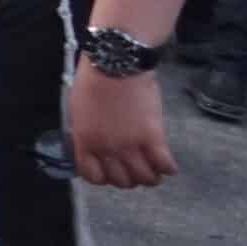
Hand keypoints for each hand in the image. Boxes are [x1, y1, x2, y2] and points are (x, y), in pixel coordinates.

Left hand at [67, 61, 178, 187]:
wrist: (115, 65)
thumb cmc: (93, 81)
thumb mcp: (79, 110)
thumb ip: (86, 133)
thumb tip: (93, 146)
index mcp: (85, 141)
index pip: (92, 175)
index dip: (103, 177)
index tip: (110, 172)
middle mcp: (107, 149)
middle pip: (121, 181)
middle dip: (128, 178)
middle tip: (134, 168)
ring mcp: (130, 145)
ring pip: (145, 178)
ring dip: (150, 176)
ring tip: (153, 167)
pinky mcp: (153, 138)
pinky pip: (164, 165)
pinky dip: (168, 167)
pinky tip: (167, 162)